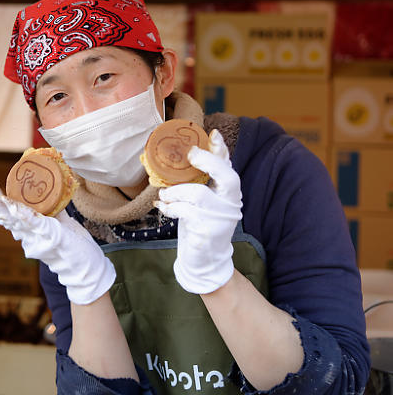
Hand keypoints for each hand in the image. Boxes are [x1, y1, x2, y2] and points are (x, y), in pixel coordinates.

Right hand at [0, 180, 115, 304]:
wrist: (87, 268)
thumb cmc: (74, 246)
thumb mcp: (61, 223)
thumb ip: (52, 209)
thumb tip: (49, 188)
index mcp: (30, 230)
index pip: (8, 212)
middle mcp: (30, 235)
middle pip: (6, 218)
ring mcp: (40, 237)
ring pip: (16, 222)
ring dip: (1, 208)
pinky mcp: (53, 237)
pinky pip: (38, 225)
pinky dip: (26, 216)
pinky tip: (16, 208)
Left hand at [155, 129, 241, 293]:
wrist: (205, 260)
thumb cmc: (201, 222)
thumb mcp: (204, 199)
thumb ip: (200, 180)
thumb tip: (184, 155)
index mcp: (229, 192)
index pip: (229, 166)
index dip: (222, 149)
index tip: (212, 134)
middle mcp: (230, 203)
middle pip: (227, 176)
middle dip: (207, 161)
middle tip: (190, 154)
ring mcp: (220, 218)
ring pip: (198, 194)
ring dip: (175, 191)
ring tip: (164, 194)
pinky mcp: (207, 232)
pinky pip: (184, 213)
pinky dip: (170, 208)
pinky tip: (163, 207)